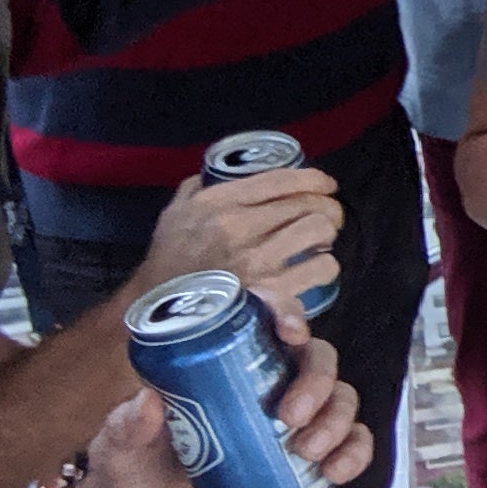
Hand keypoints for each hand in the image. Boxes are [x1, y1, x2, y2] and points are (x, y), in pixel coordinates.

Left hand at [55, 312, 369, 487]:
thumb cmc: (133, 472)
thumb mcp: (120, 449)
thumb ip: (127, 427)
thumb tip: (147, 402)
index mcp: (223, 360)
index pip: (265, 317)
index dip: (287, 311)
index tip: (290, 332)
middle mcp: (266, 380)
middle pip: (315, 357)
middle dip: (316, 381)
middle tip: (289, 416)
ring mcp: (291, 417)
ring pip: (340, 396)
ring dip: (336, 418)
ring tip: (306, 451)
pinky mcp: (305, 455)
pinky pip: (349, 442)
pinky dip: (354, 451)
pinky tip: (335, 472)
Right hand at [128, 170, 343, 307]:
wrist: (159, 315)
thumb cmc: (168, 262)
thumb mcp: (175, 213)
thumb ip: (198, 188)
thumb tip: (224, 172)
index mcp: (218, 202)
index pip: (280, 179)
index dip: (313, 178)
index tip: (327, 185)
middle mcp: (240, 226)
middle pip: (307, 204)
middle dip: (327, 208)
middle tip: (327, 216)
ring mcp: (257, 260)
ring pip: (319, 230)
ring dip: (325, 236)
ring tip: (319, 243)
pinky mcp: (272, 291)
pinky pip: (319, 268)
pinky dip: (323, 268)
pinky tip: (314, 270)